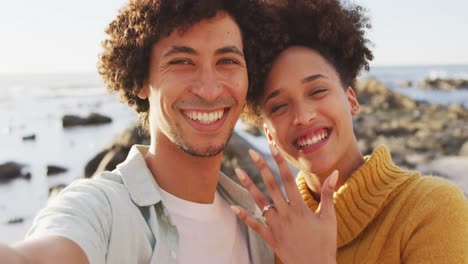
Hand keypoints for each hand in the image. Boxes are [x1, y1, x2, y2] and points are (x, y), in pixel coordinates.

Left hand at [231, 144, 337, 263]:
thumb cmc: (325, 243)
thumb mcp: (329, 218)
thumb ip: (328, 194)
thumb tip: (334, 172)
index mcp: (300, 208)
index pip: (288, 179)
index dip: (279, 162)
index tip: (272, 147)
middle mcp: (286, 214)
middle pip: (271, 186)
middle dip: (261, 167)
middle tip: (251, 152)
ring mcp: (276, 226)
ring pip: (260, 202)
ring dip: (249, 185)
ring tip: (238, 170)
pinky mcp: (271, 238)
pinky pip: (255, 225)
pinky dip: (244, 216)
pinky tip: (233, 206)